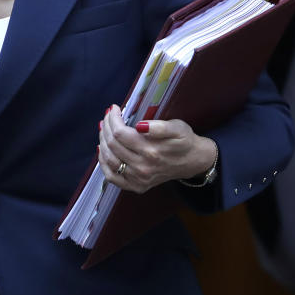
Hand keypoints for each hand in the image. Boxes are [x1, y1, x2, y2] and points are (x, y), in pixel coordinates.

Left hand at [97, 105, 216, 193]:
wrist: (192, 161)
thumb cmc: (184, 141)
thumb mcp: (177, 128)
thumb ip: (159, 126)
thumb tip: (140, 125)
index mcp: (152, 151)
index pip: (120, 133)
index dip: (113, 119)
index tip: (114, 108)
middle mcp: (143, 168)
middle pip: (112, 145)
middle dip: (106, 126)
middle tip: (108, 115)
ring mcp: (138, 179)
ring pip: (109, 159)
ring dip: (102, 141)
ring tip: (104, 128)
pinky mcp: (136, 186)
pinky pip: (112, 177)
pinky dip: (103, 164)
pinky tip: (103, 150)